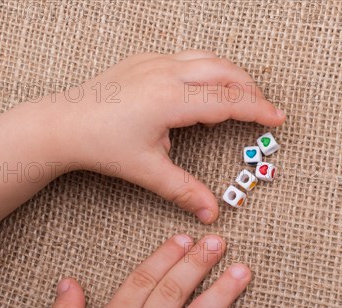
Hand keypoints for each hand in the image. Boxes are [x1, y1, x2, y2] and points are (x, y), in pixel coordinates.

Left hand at [49, 50, 285, 222]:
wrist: (64, 123)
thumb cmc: (102, 145)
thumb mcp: (148, 171)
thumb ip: (185, 191)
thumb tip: (212, 214)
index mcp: (170, 99)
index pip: (227, 100)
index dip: (257, 109)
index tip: (277, 118)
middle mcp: (166, 73)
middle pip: (225, 71)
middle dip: (251, 89)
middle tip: (264, 110)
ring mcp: (155, 61)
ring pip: (208, 59)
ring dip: (232, 76)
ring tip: (242, 98)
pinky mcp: (146, 59)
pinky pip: (189, 59)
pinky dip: (208, 72)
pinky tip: (205, 93)